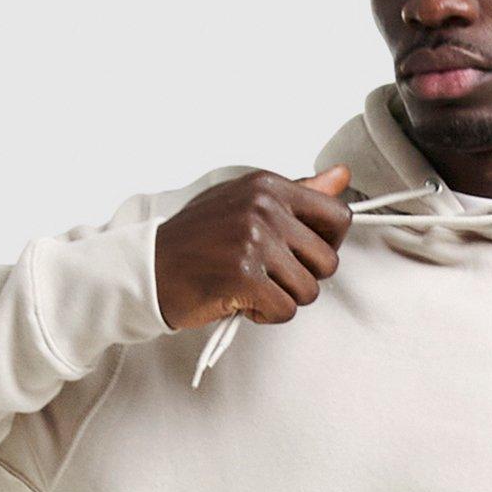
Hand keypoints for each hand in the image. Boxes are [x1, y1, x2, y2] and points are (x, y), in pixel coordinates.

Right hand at [154, 164, 352, 332]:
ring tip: (251, 286)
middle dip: (302, 278)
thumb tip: (341, 176)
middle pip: (328, 262)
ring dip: (282, 298)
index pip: (338, 216)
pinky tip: (240, 300)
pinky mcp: (244, 277)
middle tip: (267, 274)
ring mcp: (254, 241)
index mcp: (269, 186)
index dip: (327, 245)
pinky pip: (285, 310)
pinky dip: (264, 314)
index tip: (301, 253)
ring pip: (309, 290)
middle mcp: (264, 208)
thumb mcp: (246, 202)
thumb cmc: (198, 240)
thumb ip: (298, 193)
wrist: (150, 268)